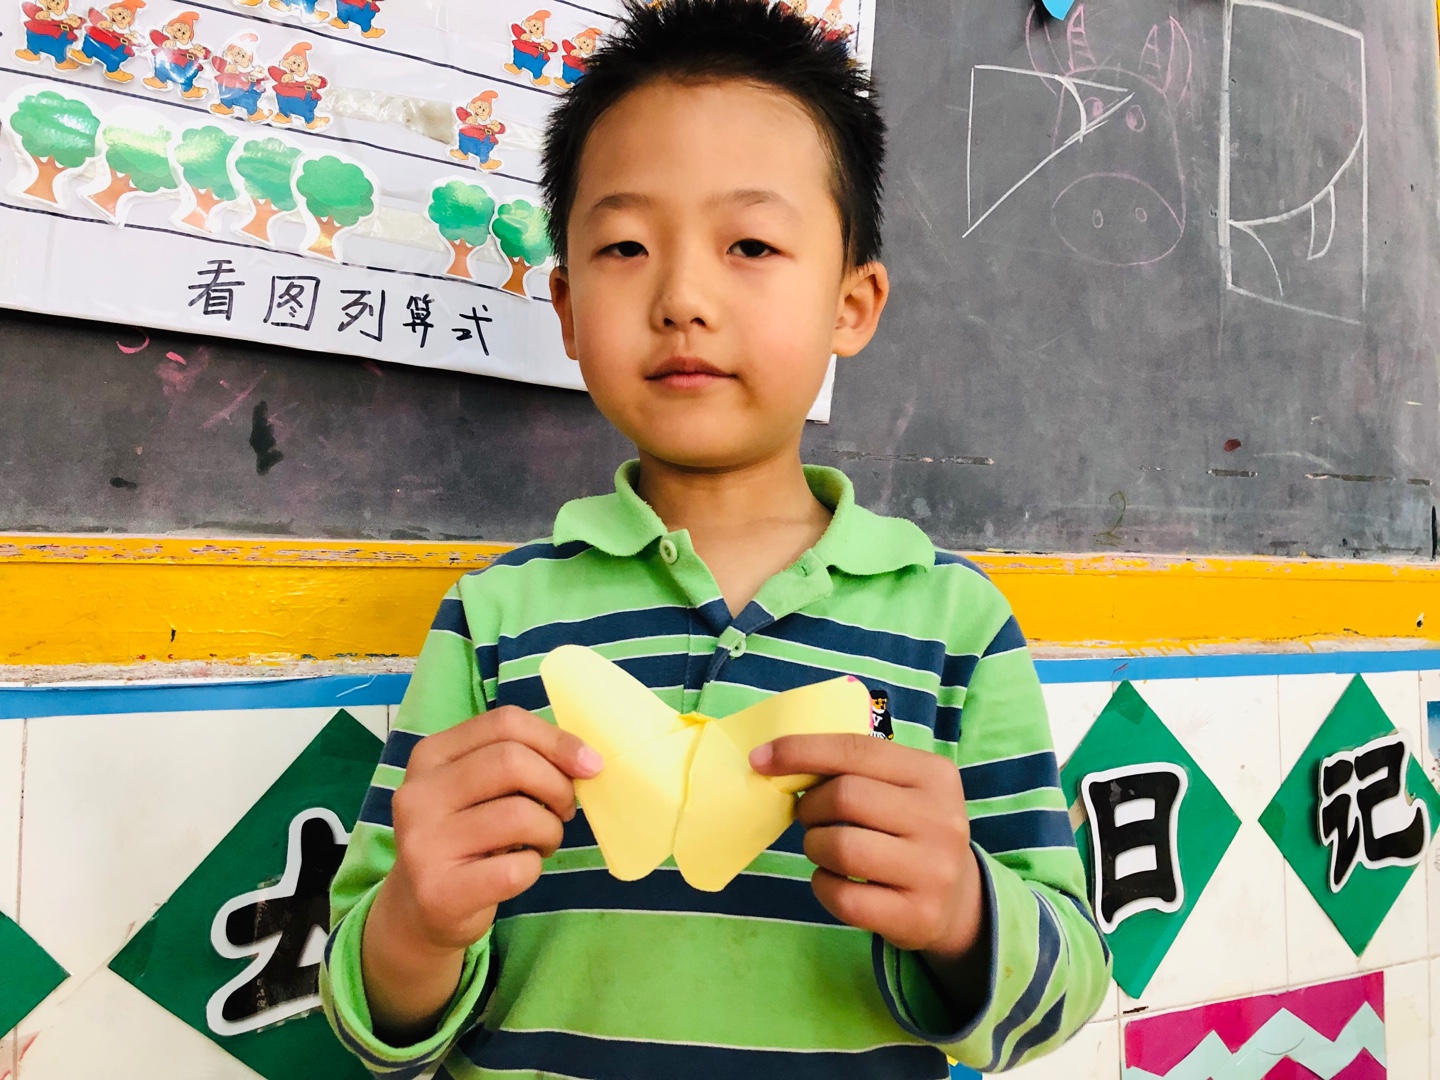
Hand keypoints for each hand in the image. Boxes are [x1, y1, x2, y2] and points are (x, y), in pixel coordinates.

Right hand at [380, 706, 602, 952]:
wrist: (421, 909)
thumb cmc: (467, 837)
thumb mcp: (478, 789)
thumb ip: (519, 761)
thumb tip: (586, 760)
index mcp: (431, 755)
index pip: (504, 723)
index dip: (557, 740)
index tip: (589, 764)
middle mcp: (418, 794)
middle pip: (511, 762)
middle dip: (557, 785)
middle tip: (564, 810)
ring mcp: (423, 843)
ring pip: (518, 815)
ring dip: (550, 830)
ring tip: (543, 842)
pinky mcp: (439, 890)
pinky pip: (516, 868)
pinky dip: (534, 868)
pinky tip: (519, 871)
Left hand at [750, 734, 983, 959]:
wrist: (957, 901)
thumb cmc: (910, 831)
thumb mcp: (900, 788)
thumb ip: (853, 769)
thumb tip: (775, 761)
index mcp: (935, 775)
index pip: (856, 750)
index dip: (801, 750)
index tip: (760, 759)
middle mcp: (941, 820)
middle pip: (845, 797)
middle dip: (810, 806)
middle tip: (810, 816)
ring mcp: (933, 871)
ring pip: (840, 847)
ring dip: (815, 846)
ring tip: (824, 848)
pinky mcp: (916, 915)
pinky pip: (843, 896)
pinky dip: (822, 885)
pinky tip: (833, 880)